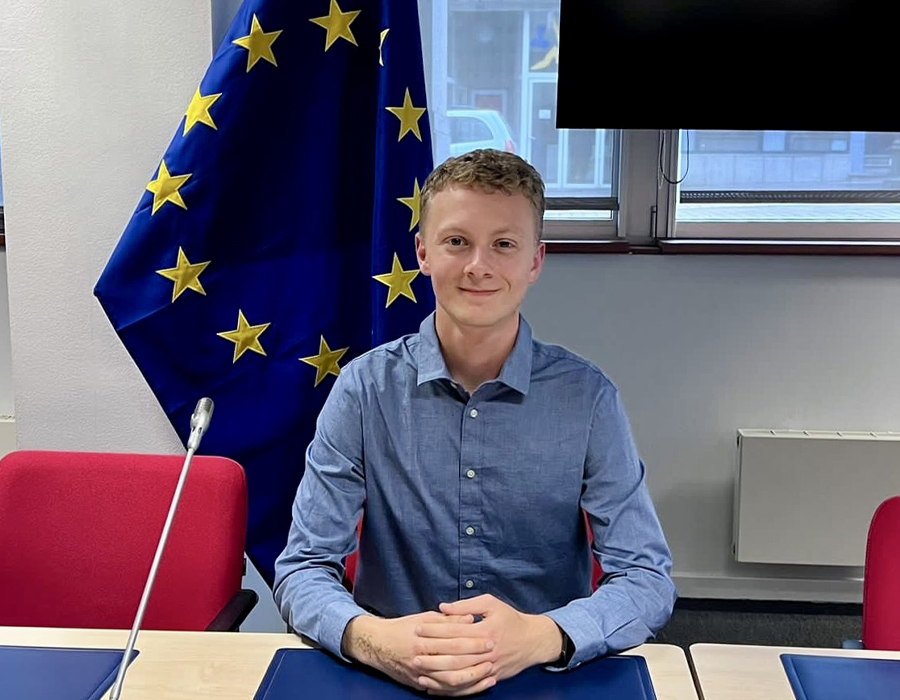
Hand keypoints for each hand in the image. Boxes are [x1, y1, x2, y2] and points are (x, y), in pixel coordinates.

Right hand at [342, 612, 495, 694]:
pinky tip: (475, 685)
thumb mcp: (424, 618)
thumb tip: (470, 619)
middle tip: (494, 655)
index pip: (452, 642)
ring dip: (472, 678)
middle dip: (476, 659)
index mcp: (422, 640)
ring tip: (490, 673)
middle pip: (454, 662)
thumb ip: (448, 619)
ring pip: (450, 681)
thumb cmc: (403, 628)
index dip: (472, 641)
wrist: (377, 645)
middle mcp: (420, 659)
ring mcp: (419, 675)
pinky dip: (461, 690)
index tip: (489, 638)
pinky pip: (443, 692)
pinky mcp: (419, 685)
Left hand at [416, 595, 561, 688]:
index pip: (455, 631)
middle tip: (414, 651)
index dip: (435, 629)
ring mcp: (488, 667)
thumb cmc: (510, 619)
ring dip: (438, 673)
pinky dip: (450, 689)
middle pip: (455, 654)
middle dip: (432, 653)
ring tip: (420, 670)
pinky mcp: (490, 678)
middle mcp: (486, 651)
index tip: (419, 628)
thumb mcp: (491, 604)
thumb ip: (466, 605)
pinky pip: (467, 687)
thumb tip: (443, 607)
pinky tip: (435, 687)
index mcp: (485, 630)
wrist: (533, 641)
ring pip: (460, 674)